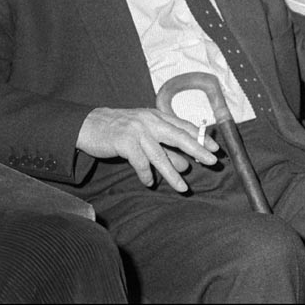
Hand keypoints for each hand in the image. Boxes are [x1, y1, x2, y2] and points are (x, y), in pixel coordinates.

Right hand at [76, 107, 219, 191]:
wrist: (88, 124)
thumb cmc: (120, 130)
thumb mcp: (145, 134)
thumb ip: (165, 147)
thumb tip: (186, 165)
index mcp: (158, 116)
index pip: (185, 126)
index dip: (201, 138)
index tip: (215, 149)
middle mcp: (150, 121)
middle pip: (179, 137)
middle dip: (198, 150)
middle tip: (212, 161)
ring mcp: (137, 131)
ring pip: (160, 155)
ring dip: (173, 173)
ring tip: (183, 188)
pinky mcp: (124, 141)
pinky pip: (140, 162)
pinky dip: (146, 174)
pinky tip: (150, 182)